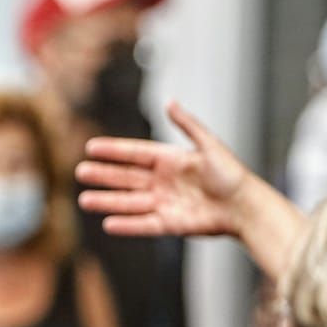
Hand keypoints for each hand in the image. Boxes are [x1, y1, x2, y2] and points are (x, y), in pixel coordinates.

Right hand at [76, 101, 251, 238]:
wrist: (246, 206)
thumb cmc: (231, 174)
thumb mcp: (209, 145)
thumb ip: (187, 125)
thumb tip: (169, 101)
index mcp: (170, 160)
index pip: (135, 154)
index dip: (113, 151)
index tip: (91, 148)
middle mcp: (163, 182)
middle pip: (126, 178)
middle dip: (103, 175)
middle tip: (80, 172)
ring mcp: (164, 203)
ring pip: (129, 202)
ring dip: (107, 201)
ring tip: (85, 200)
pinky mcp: (169, 224)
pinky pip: (143, 224)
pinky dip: (127, 224)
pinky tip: (108, 223)